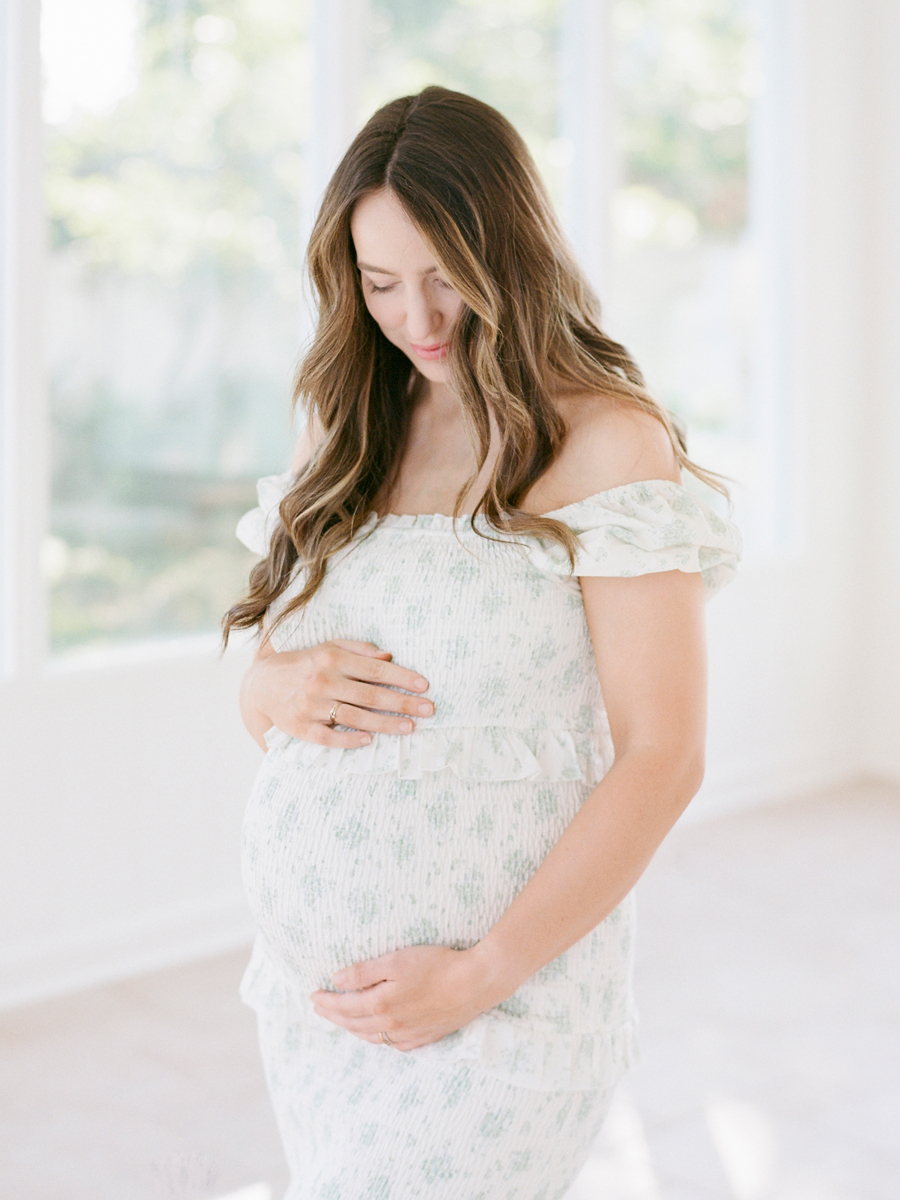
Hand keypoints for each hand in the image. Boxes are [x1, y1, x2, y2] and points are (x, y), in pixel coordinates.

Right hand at [242, 639, 433, 749]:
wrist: (262, 684)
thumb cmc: (305, 663)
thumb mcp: (329, 648)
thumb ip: (359, 649)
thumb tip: (389, 656)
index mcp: (332, 659)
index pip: (375, 670)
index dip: (402, 677)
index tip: (424, 685)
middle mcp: (322, 681)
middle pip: (370, 695)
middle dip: (402, 703)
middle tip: (428, 709)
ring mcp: (311, 706)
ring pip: (354, 717)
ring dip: (384, 723)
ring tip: (409, 728)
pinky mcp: (300, 727)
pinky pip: (328, 737)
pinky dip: (348, 740)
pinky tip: (369, 741)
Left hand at [310, 944, 504, 1050]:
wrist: (475, 983)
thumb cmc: (436, 965)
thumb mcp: (396, 961)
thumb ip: (364, 972)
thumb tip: (337, 981)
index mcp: (381, 1006)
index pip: (344, 1007)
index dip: (326, 1002)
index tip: (312, 996)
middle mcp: (391, 1026)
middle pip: (353, 1024)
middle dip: (334, 1016)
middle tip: (319, 1009)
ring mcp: (409, 1036)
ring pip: (372, 1038)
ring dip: (352, 1029)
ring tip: (342, 1021)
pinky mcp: (425, 1038)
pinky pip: (393, 1045)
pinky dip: (377, 1039)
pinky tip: (377, 1034)